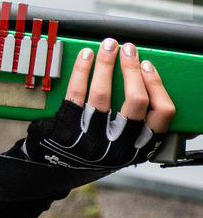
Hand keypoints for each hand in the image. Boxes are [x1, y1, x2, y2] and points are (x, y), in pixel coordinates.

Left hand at [21, 38, 175, 168]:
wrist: (54, 171)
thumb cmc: (89, 155)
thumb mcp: (121, 148)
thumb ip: (136, 127)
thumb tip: (148, 88)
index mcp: (137, 147)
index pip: (162, 115)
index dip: (157, 86)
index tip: (148, 66)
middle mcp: (117, 144)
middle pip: (135, 100)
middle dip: (132, 69)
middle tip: (127, 49)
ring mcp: (91, 136)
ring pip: (104, 93)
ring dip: (107, 64)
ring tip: (107, 46)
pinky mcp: (68, 128)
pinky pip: (76, 93)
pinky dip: (81, 70)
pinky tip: (86, 56)